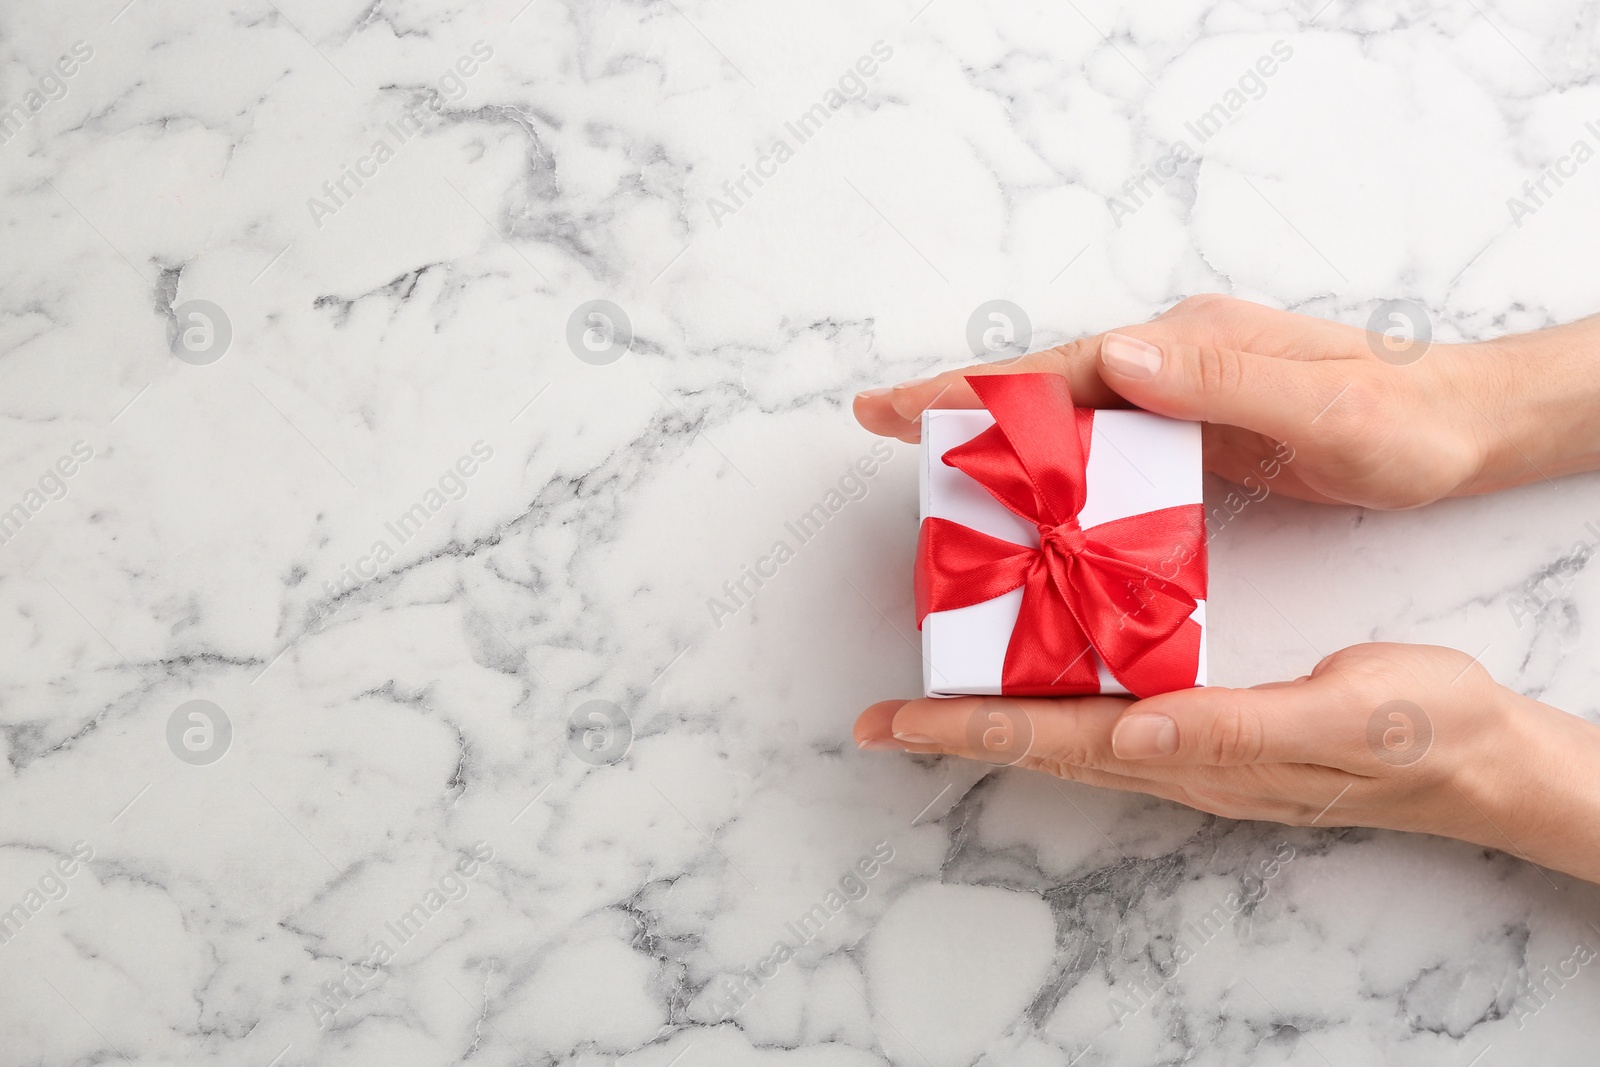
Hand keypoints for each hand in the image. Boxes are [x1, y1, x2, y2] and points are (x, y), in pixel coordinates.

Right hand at [855, 295, 1598, 509]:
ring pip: (1062, 421)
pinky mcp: (1186, 433)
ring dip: (994, 442)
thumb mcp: (1320, 405)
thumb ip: (1220, 382)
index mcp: (1181, 347)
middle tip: (878, 428)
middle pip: (1040, 390)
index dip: (971, 389)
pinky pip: (1098, 453)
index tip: (895, 405)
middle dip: (956, 408)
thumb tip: (1113, 356)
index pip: (1057, 369)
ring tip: (929, 476)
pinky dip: (1048, 473)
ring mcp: (1174, 397)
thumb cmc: (1396, 418)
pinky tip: (1023, 504)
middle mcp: (1166, 363)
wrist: (1451, 425)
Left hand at [855, 643, 1599, 884]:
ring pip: (1070, 734)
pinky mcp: (1213, 730)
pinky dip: (1055, 699)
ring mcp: (1193, 752)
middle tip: (879, 719)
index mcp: (1196, 755)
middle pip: (1043, 745)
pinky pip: (1112, 717)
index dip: (969, 732)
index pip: (1057, 741)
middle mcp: (1178, 760)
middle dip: (956, 732)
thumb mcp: (1342, 716)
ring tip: (933, 698)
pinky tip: (1039, 676)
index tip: (892, 723)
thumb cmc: (1420, 731)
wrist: (1480, 758)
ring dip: (995, 720)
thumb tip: (1135, 732)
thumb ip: (1236, 729)